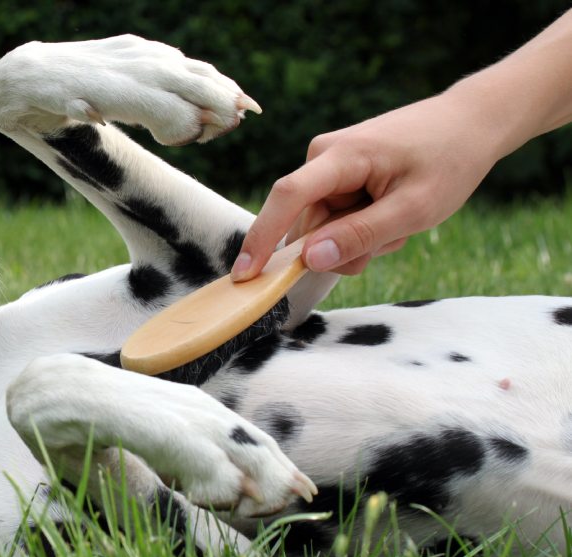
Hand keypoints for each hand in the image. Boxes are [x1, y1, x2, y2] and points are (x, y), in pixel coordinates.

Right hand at [231, 91, 500, 278]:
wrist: (470, 122)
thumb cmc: (449, 160)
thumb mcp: (414, 209)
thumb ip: (359, 235)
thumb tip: (308, 259)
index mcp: (339, 156)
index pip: (287, 198)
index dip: (262, 237)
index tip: (244, 275)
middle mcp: (321, 156)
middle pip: (309, 225)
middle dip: (345, 247)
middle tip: (394, 240)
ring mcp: (328, 166)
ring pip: (323, 227)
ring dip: (359, 238)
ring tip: (399, 222)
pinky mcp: (337, 174)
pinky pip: (334, 217)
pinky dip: (363, 227)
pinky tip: (392, 213)